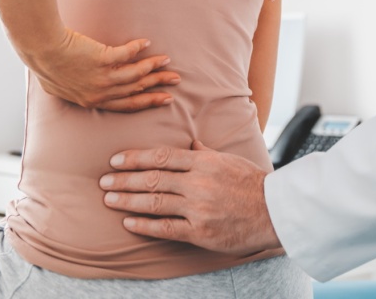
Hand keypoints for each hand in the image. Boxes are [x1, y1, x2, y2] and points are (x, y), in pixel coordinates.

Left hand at [24, 29, 180, 111]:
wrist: (41, 49)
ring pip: (136, 74)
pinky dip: (138, 48)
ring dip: (153, 67)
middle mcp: (100, 92)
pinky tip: (146, 42)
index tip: (163, 98)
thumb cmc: (45, 65)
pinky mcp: (103, 59)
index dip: (147, 102)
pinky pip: (127, 54)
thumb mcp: (61, 87)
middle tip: (175, 81)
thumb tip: (87, 87)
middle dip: (158, 86)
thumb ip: (78, 90)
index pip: (126, 105)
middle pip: (136, 91)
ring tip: (166, 60)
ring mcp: (102, 76)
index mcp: (92, 101)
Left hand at [99, 141, 280, 253]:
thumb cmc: (251, 182)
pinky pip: (165, 228)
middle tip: (103, 179)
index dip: (136, 157)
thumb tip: (191, 144)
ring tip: (109, 198)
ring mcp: (197, 208)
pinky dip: (144, 224)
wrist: (272, 211)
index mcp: (204, 162)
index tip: (116, 159)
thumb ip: (206, 152)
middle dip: (125, 178)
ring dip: (128, 199)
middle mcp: (197, 183)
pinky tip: (128, 221)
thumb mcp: (229, 159)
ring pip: (154, 201)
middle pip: (152, 178)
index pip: (162, 156)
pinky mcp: (199, 232)